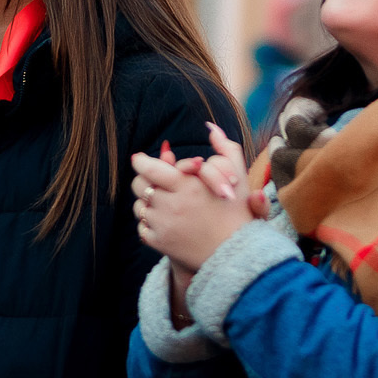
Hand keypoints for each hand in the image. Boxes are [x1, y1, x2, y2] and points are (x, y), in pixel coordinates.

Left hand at [131, 125, 259, 272]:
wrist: (236, 253)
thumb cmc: (237, 212)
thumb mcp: (236, 175)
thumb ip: (225, 147)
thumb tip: (210, 125)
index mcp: (187, 186)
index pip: (150, 168)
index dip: (141, 162)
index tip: (139, 159)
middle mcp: (171, 205)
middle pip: (140, 186)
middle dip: (143, 181)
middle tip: (150, 180)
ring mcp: (163, 225)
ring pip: (139, 207)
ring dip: (146, 202)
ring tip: (161, 202)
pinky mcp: (159, 243)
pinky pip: (141, 227)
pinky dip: (149, 223)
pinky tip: (162, 220)